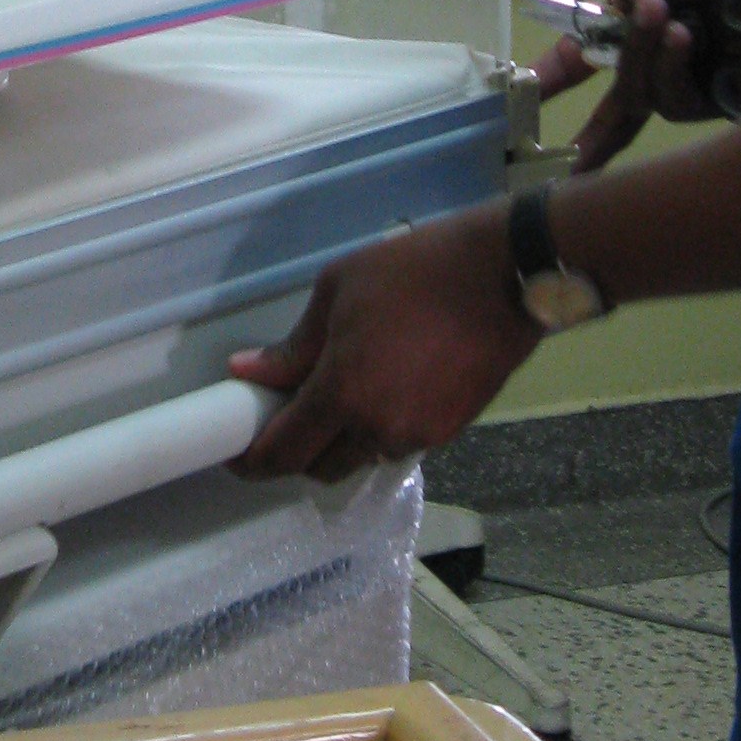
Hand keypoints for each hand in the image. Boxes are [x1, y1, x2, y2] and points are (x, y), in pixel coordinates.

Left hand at [227, 207, 536, 480]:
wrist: (504, 276)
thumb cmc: (414, 271)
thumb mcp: (338, 291)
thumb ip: (293, 346)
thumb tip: (248, 373)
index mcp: (343, 394)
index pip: (285, 451)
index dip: (254, 462)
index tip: (236, 456)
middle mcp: (379, 430)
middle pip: (322, 468)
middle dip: (296, 454)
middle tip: (284, 420)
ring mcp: (419, 436)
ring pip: (362, 457)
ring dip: (341, 441)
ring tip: (338, 397)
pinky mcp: (451, 431)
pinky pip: (399, 443)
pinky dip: (378, 429)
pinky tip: (382, 391)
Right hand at [518, 0, 740, 172]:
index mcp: (627, 28)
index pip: (575, 67)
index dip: (547, 87)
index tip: (511, 107)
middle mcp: (654, 62)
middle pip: (611, 108)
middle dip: (585, 132)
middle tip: (561, 136)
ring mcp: (688, 83)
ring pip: (641, 98)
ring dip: (644, 57)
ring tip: (664, 13)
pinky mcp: (720, 97)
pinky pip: (678, 101)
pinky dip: (673, 66)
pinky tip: (685, 36)